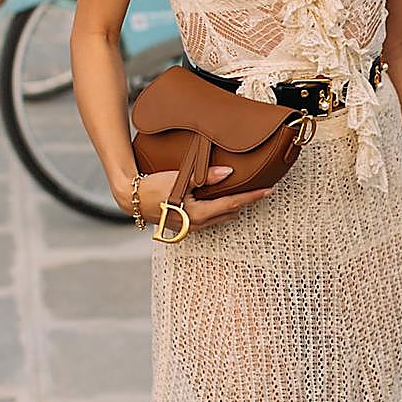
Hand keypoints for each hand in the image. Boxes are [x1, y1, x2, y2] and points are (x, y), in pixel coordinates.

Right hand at [112, 165, 272, 232]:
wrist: (132, 199)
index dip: (252, 197)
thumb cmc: (154, 187)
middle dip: (245, 202)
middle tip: (261, 189)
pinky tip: (222, 200)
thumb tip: (228, 173)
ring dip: (233, 206)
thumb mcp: (180, 179)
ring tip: (245, 194)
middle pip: (230, 212)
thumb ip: (205, 176)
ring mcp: (190, 227)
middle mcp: (196, 224)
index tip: (269, 190)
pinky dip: (220, 209)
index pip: (233, 203)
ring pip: (220, 217)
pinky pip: (209, 218)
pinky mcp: (184, 225)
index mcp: (198, 214)